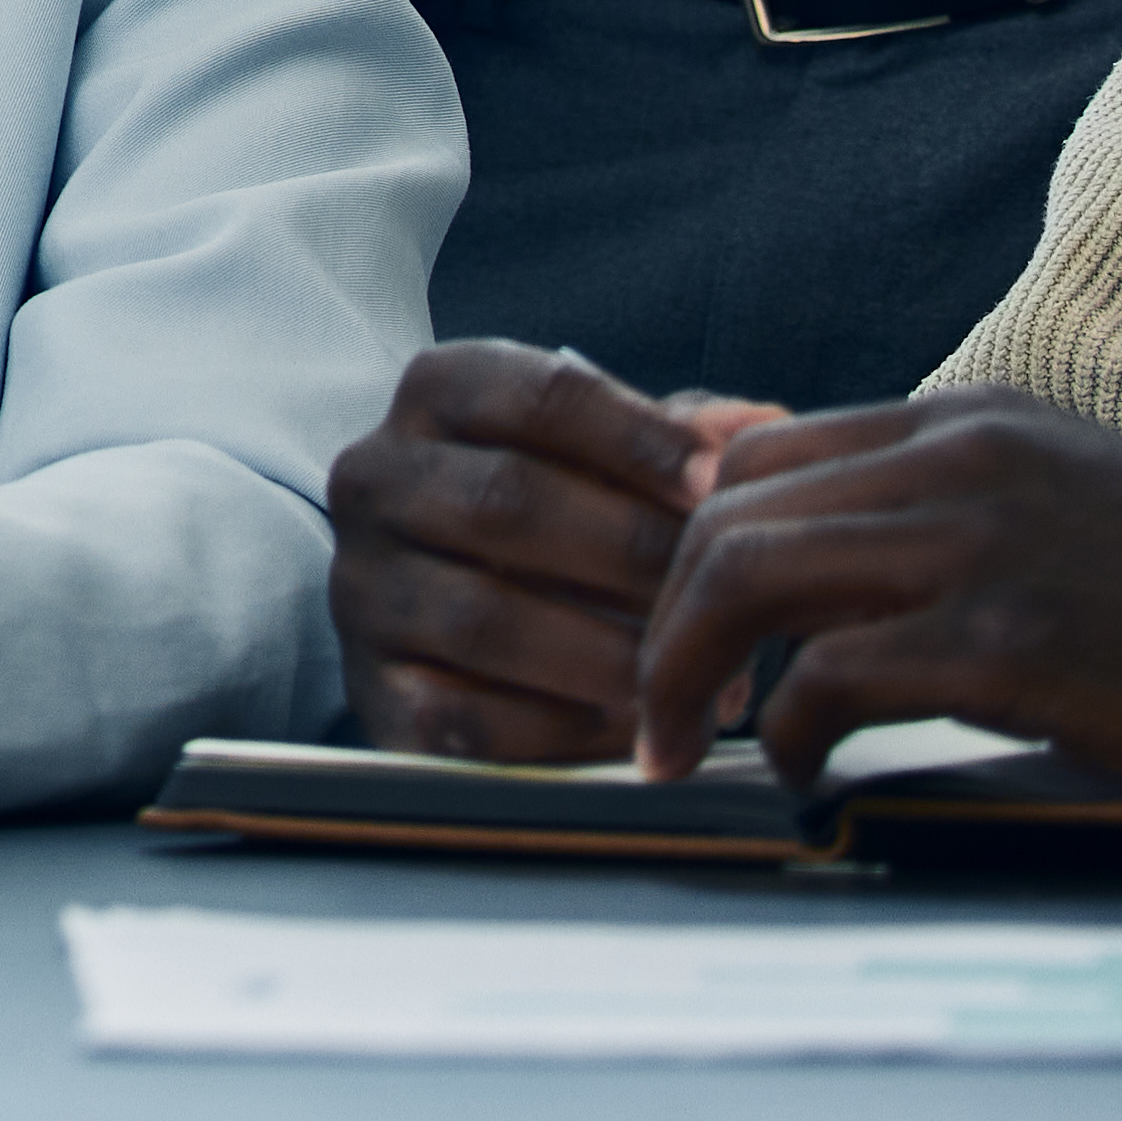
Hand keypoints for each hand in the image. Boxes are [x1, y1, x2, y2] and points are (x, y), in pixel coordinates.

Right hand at [324, 340, 781, 763]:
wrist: (445, 607)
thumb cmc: (548, 514)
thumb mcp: (601, 453)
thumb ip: (677, 437)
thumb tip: (759, 430)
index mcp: (436, 394)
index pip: (537, 395)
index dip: (638, 440)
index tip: (717, 489)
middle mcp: (376, 479)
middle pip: (506, 501)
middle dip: (629, 552)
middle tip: (714, 597)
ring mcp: (362, 587)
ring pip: (484, 618)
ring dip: (604, 654)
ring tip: (688, 676)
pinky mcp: (371, 688)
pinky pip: (464, 717)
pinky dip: (561, 729)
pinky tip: (631, 728)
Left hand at [626, 395, 1121, 790]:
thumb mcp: (1056, 494)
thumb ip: (931, 497)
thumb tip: (784, 519)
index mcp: (965, 416)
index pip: (757, 450)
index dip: (688, 542)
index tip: (675, 623)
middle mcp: (961, 456)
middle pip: (728, 509)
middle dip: (663, 614)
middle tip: (655, 707)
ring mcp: (983, 544)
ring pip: (750, 571)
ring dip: (690, 671)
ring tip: (688, 742)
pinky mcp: (1010, 642)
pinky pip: (829, 675)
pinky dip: (788, 733)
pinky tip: (807, 773)